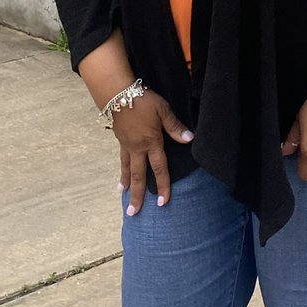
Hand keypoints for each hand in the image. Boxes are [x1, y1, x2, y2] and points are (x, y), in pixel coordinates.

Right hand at [113, 90, 193, 215]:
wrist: (117, 93)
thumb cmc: (143, 99)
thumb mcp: (163, 110)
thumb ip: (174, 126)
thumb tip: (189, 139)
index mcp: (151, 142)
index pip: (159, 168)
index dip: (162, 186)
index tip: (162, 202)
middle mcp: (137, 148)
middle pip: (138, 176)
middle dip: (137, 195)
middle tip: (134, 213)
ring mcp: (127, 145)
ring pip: (127, 169)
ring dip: (126, 184)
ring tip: (123, 196)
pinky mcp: (120, 140)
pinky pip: (122, 159)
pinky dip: (122, 170)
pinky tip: (121, 176)